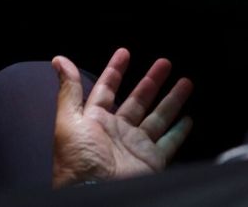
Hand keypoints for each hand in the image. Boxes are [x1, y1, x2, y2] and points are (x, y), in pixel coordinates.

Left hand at [51, 48, 193, 187]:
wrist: (94, 193)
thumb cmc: (77, 160)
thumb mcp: (68, 120)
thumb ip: (69, 90)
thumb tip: (59, 61)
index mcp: (96, 120)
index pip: (107, 89)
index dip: (115, 70)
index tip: (125, 53)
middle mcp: (117, 131)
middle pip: (138, 100)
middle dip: (151, 80)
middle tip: (164, 63)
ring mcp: (136, 145)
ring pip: (158, 117)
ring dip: (172, 99)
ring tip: (185, 82)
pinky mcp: (151, 160)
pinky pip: (169, 143)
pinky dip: (179, 132)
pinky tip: (188, 119)